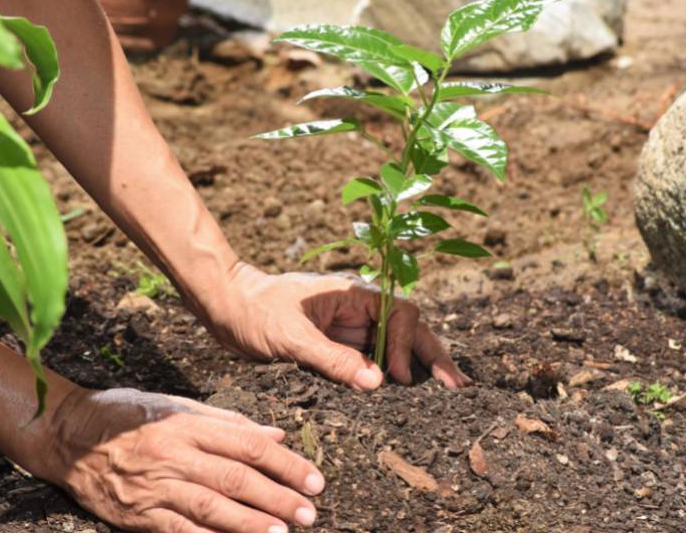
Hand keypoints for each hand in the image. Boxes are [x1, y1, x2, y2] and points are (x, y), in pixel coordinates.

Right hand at [43, 388, 323, 532]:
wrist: (68, 434)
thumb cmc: (128, 414)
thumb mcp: (179, 405)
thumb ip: (229, 422)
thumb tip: (275, 435)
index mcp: (190, 424)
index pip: (249, 445)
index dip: (285, 463)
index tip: (313, 478)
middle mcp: (175, 454)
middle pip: (236, 478)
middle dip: (277, 497)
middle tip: (309, 511)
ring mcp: (155, 486)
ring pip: (211, 507)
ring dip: (250, 523)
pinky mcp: (137, 514)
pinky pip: (178, 530)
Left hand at [208, 262, 470, 389]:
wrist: (228, 308)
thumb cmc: (255, 311)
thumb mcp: (290, 336)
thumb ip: (332, 358)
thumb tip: (377, 382)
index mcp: (353, 294)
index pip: (399, 313)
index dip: (404, 344)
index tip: (394, 376)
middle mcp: (360, 309)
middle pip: (409, 327)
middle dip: (433, 354)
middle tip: (458, 385)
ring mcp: (352, 328)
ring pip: (397, 344)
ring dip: (420, 365)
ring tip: (448, 389)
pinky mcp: (341, 346)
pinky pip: (375, 360)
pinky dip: (395, 374)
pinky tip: (410, 392)